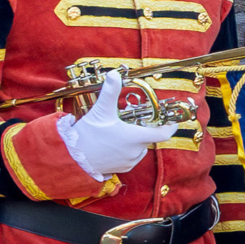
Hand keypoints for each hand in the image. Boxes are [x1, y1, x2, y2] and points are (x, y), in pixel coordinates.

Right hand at [58, 72, 178, 179]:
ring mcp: (130, 162)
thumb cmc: (88, 136)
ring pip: (139, 148)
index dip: (170, 127)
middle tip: (133, 120)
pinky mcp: (122, 169)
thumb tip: (114, 74)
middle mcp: (136, 152)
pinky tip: (113, 144)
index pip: (163, 134)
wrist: (72, 159)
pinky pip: (130, 157)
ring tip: (119, 132)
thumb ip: (110, 92)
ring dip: (134, 140)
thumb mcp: (100, 111)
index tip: (172, 121)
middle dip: (143, 129)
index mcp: (136, 138)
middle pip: (148, 138)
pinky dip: (126, 150)